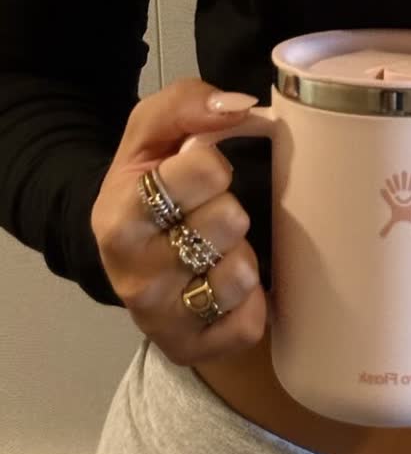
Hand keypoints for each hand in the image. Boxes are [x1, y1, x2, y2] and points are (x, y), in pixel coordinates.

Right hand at [90, 78, 267, 364]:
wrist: (132, 256)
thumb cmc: (151, 189)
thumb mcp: (153, 134)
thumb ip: (187, 104)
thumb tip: (239, 108)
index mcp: (117, 214)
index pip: (201, 169)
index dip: (213, 165)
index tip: (201, 174)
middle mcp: (131, 273)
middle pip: (226, 222)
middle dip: (230, 211)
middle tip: (210, 216)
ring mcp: (159, 317)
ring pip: (240, 275)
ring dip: (241, 258)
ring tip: (216, 253)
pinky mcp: (190, 349)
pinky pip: (249, 323)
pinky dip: (250, 303)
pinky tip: (225, 291)